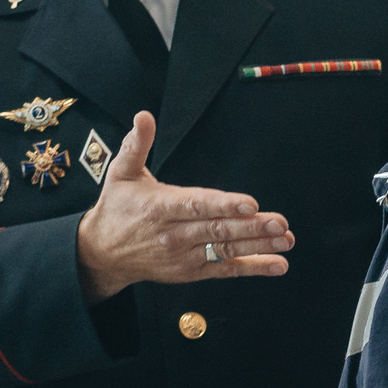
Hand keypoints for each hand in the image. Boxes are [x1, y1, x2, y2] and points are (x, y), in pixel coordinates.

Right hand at [76, 112, 292, 302]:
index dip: (224, 205)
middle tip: (279, 222)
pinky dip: (252, 268)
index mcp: (160, 207)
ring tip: (285, 240)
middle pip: (218, 230)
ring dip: (258, 246)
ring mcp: (185, 256)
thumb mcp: (120, 173)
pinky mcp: (192, 271)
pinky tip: (277, 265)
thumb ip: (135, 144)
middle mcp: (174, 234)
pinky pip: (225, 270)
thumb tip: (144, 116)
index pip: (196, 205)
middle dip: (251, 227)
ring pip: (226, 251)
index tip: (250, 203)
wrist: (102, 254)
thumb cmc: (117, 208)